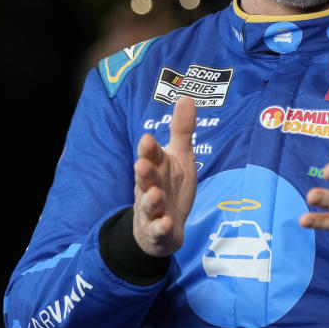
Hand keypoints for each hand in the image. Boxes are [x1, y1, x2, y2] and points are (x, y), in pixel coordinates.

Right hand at [132, 96, 196, 256]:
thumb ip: (182, 131)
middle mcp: (150, 187)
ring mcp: (152, 210)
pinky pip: (158, 229)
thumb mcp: (180, 158)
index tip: (147, 139)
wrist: (161, 227)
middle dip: (143, 172)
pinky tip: (166, 223)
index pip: (151, 156)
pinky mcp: (158, 230)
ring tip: (155, 195)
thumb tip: (187, 97)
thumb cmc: (170, 186)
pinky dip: (161, 227)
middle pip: (145, 179)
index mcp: (156, 168)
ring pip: (149, 204)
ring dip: (151, 199)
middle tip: (141, 164)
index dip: (149, 150)